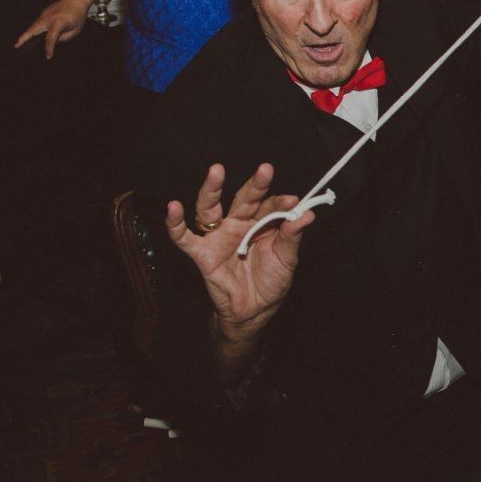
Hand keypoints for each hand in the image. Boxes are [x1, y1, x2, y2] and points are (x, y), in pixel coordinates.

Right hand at [17, 0, 89, 58]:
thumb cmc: (77, 15)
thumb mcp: (76, 30)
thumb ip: (64, 38)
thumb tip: (53, 42)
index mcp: (59, 22)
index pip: (51, 38)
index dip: (49, 48)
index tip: (48, 56)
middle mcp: (49, 17)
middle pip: (34, 29)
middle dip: (24, 37)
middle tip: (16, 45)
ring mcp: (45, 14)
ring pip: (34, 26)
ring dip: (26, 34)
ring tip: (19, 44)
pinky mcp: (43, 13)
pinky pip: (38, 23)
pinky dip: (34, 30)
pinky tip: (31, 38)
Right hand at [163, 163, 311, 338]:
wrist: (254, 311)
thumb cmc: (270, 282)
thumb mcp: (286, 259)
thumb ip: (291, 237)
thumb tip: (308, 214)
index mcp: (260, 223)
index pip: (269, 206)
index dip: (280, 203)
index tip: (293, 202)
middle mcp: (237, 224)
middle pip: (243, 199)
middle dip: (254, 186)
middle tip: (266, 170)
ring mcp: (218, 236)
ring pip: (210, 208)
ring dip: (211, 189)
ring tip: (217, 171)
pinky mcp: (202, 253)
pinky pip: (184, 237)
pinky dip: (175, 224)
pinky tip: (172, 208)